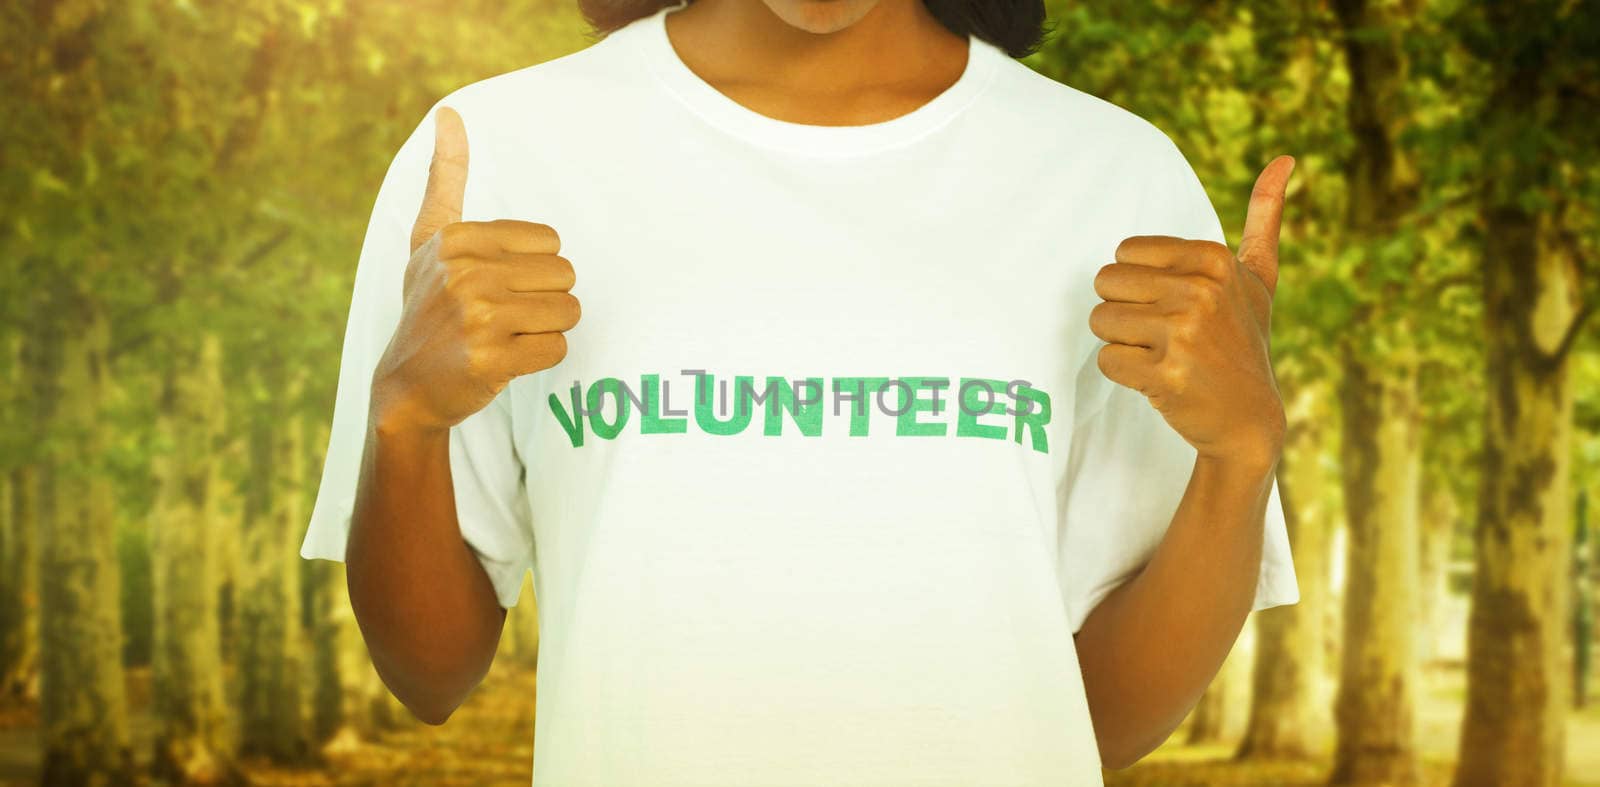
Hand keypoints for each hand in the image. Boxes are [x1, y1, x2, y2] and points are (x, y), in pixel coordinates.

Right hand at [371, 106, 580, 433]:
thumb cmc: (429, 308)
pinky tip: (507, 360)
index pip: (552, 243)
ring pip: (568, 312)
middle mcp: (464, 272)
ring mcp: (476, 316)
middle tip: (508, 317)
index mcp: (457, 238)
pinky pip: (557, 348)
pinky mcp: (490, 358)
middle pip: (565, 276)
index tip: (497, 286)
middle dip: (546, 301)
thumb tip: (450, 114)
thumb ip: (445, 179)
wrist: (407, 387)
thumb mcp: (429, 240)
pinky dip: (541, 358)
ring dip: (547, 330)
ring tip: (508, 337)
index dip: (535, 270)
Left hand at [1088, 156, 1294, 467]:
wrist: (1249, 420)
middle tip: (1163, 336)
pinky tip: (1160, 380)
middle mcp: (1200, 291)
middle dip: (1124, 313)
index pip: (1123, 254)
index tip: (1176, 307)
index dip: (1139, 285)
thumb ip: (1264, 220)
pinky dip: (1124, 374)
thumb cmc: (1243, 343)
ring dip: (1122, 343)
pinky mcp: (1166, 375)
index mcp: (1213, 259)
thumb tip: (1285, 159)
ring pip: (1100, 321)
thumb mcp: (1258, 280)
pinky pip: (1107, 360)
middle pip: (1105, 285)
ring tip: (1162, 356)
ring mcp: (1184, 334)